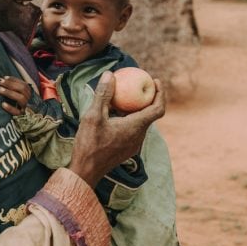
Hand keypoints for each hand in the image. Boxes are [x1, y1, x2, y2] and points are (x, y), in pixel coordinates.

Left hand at [0, 76, 31, 115]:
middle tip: (0, 82)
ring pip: (21, 98)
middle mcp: (29, 100)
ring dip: (9, 93)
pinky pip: (17, 112)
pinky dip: (10, 108)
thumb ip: (15, 89)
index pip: (23, 84)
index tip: (4, 78)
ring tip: (0, 90)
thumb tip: (3, 79)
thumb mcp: (20, 96)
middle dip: (10, 84)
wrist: (30, 122)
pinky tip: (3, 104)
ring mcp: (26, 108)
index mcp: (29, 94)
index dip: (14, 80)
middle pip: (22, 89)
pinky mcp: (22, 116)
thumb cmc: (19, 106)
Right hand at [68, 71, 165, 186]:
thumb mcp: (93, 116)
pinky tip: (115, 115)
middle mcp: (139, 136)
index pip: (158, 108)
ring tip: (126, 98)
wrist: (86, 171)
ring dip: (138, 109)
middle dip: (149, 98)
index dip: (160, 93)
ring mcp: (134, 145)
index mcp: (136, 127)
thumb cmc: (89, 144)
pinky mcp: (127, 150)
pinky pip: (133, 130)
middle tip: (139, 85)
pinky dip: (130, 119)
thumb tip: (109, 74)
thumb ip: (103, 94)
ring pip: (141, 123)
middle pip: (151, 114)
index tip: (155, 80)